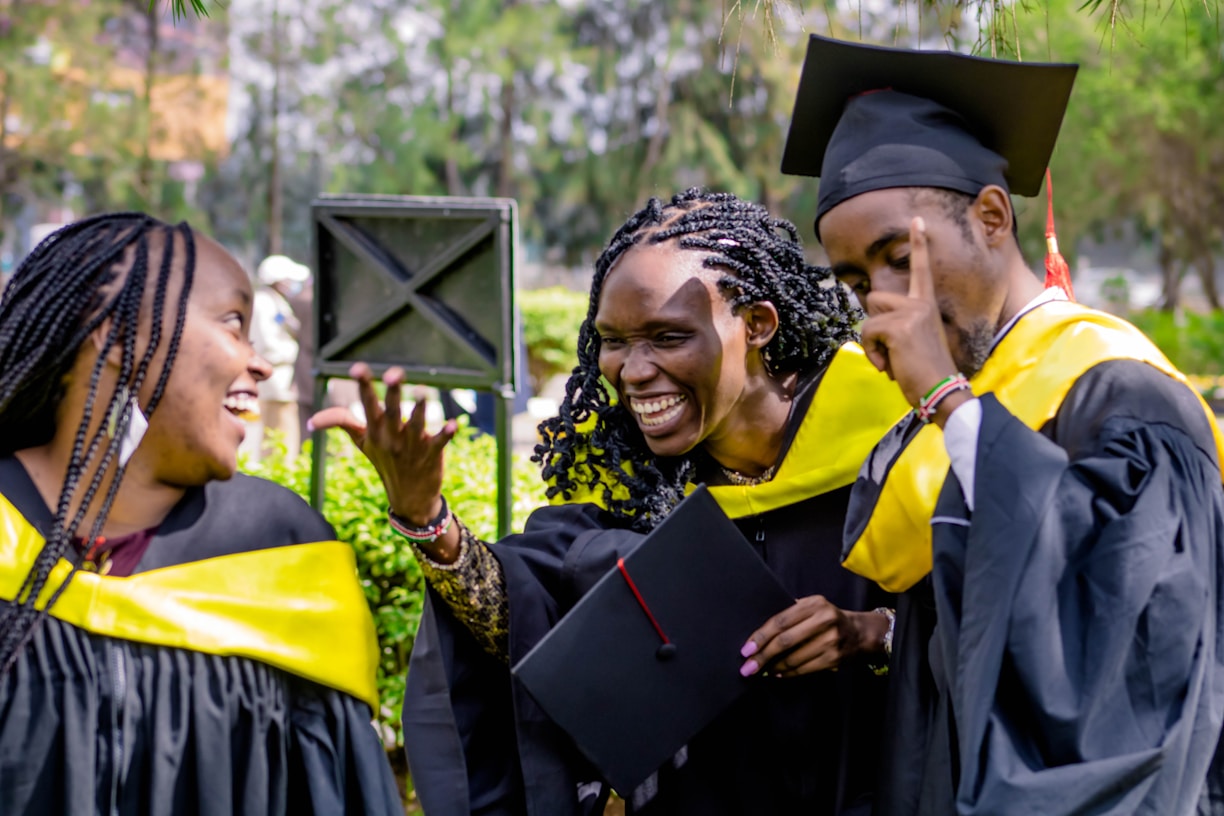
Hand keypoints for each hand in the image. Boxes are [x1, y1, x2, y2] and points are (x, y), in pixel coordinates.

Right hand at [308, 362, 456, 527]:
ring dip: (420, 409)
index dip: (363, 385)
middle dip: (392, 392)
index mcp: (375, 431)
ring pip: (417, 425)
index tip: (357, 368)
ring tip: (422, 392)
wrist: (409, 497)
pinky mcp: (432, 454)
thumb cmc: (385, 461)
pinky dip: (446, 434)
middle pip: (392, 411)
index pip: (367, 405)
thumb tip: (311, 421)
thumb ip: (342, 423)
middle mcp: (392, 437)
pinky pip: (439, 443)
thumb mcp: (362, 442)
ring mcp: (413, 446)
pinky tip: (453, 425)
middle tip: (394, 373)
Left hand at [739, 596, 889, 677]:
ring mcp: (831, 641)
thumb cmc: (828, 619)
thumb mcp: (812, 607)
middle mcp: (823, 620)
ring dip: (774, 667)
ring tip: (761, 671)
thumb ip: (790, 614)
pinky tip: (778, 673)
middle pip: (785, 640)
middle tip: (748, 668)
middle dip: (763, 656)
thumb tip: (759, 633)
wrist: (861, 633)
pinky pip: (804, 669)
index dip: (761, 636)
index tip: (746, 649)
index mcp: (814, 604)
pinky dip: (788, 673)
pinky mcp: (835, 658)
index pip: (780, 621)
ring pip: (794, 658)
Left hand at [859, 217, 960, 406]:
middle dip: (873, 325)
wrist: (942, 391)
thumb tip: (873, 326)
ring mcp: (911, 313)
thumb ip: (898, 326)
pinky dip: (872, 354)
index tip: (917, 220)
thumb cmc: (926, 372)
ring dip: (872, 342)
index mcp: (926, 305)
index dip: (918, 244)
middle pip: (874, 297)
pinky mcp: (899, 328)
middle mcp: (920, 304)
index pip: (921, 269)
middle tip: (892, 350)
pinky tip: (890, 366)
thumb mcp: (914, 342)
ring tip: (893, 359)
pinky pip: (867, 334)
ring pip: (868, 317)